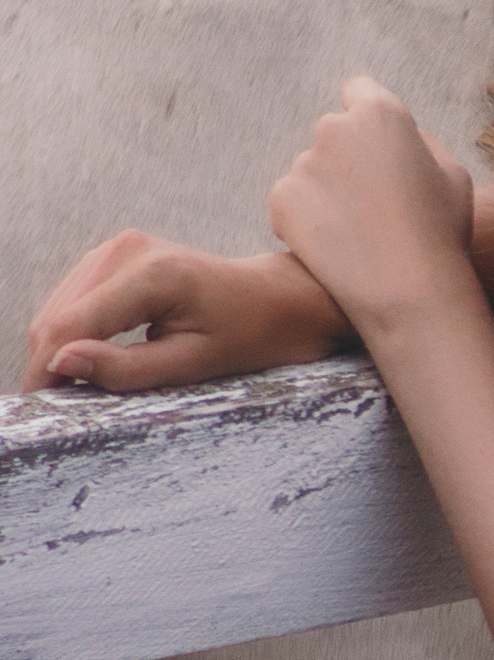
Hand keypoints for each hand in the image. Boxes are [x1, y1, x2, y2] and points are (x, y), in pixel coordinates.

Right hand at [22, 234, 354, 392]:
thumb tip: (61, 366)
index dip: (47, 372)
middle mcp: (128, 250)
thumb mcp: (197, 363)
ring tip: (75, 392)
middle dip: (49, 365)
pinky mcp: (118, 255)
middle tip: (59, 410)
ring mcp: (119, 247)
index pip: (70, 326)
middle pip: (56, 317)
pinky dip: (74, 333)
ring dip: (58, 351)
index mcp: (151, 274)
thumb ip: (127, 368)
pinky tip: (91, 361)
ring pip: (57, 309)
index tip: (43, 412)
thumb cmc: (255, 334)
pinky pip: (75, 301)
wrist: (284, 299)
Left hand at [267, 78, 480, 339]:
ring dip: (329, 191)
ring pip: (314, 170)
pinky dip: (308, 219)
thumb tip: (401, 136)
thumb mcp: (454, 175)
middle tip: (376, 201)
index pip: (359, 90)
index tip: (377, 143)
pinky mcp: (281, 199)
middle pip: (335, 133)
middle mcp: (334, 129)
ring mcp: (303, 164)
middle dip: (349, 158)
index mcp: (382, 114)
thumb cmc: (441, 231)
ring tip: (362, 231)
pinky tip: (339, 244)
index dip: (370, 116)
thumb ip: (421, 142)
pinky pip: (292, 201)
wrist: (408, 291)